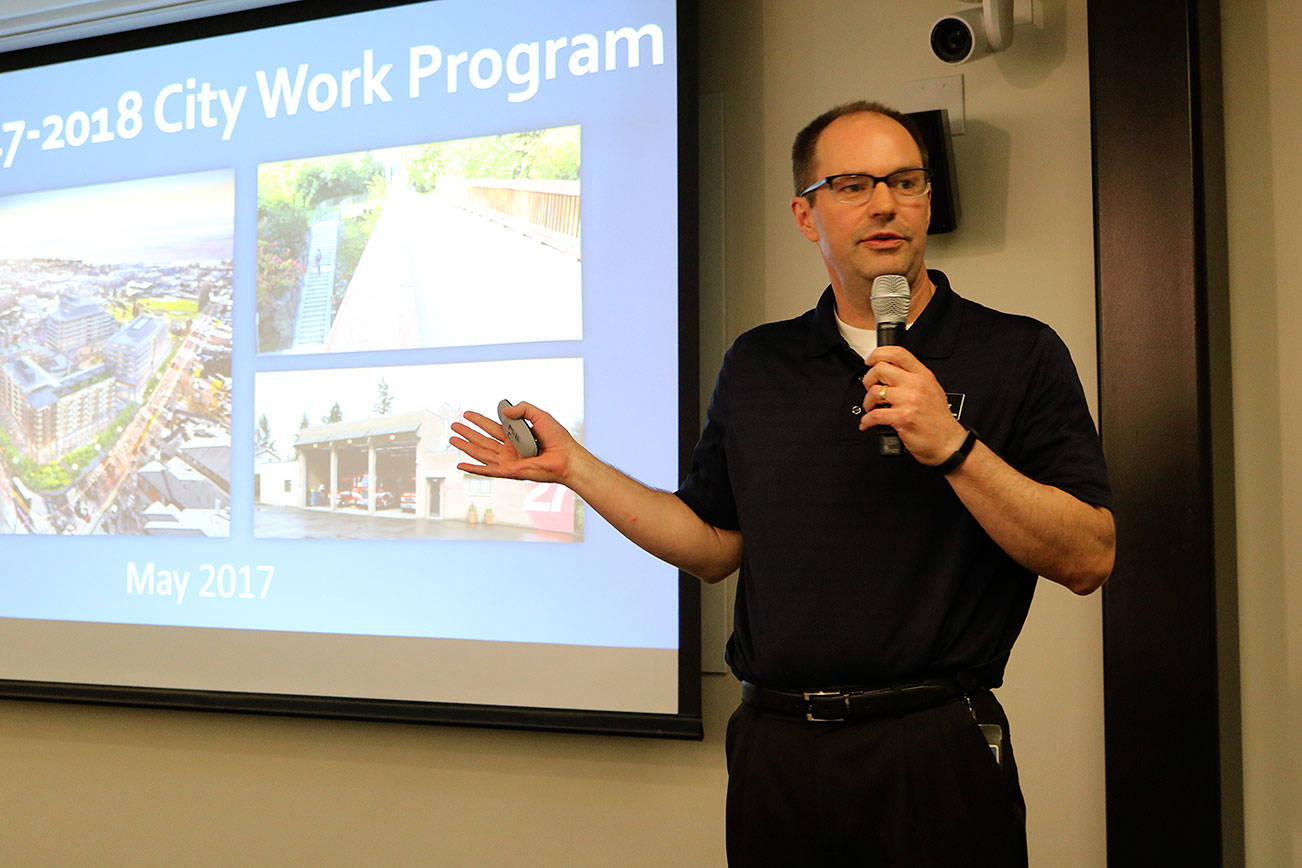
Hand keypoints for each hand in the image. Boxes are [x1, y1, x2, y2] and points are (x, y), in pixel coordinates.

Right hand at [449, 401, 579, 484]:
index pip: (493, 426)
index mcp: (516, 436)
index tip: (467, 413)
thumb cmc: (557, 438)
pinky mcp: (508, 471)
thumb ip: (522, 409)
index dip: (479, 420)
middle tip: (453, 426)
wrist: (565, 457)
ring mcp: (508, 460)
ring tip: (452, 439)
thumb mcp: (540, 415)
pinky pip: (487, 470)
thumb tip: (503, 412)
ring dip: (466, 447)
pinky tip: (460, 466)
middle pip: (483, 439)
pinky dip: (473, 469)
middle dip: (468, 433)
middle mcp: (510, 448)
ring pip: (481, 452)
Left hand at [860, 345, 966, 464]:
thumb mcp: (932, 390)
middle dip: (868, 379)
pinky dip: (866, 420)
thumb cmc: (938, 420)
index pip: (898, 353)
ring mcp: (909, 401)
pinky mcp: (902, 418)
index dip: (878, 353)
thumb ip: (913, 378)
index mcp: (923, 375)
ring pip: (874, 392)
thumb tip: (889, 372)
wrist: (948, 443)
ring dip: (867, 402)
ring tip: (871, 409)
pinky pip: (874, 415)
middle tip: (870, 389)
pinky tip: (868, 423)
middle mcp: (916, 385)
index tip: (870, 360)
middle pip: (880, 369)